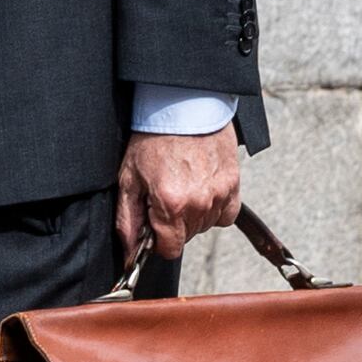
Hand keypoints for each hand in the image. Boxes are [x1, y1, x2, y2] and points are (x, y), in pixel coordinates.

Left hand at [120, 126, 243, 265]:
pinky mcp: (234, 185)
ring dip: (193, 214)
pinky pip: (226, 214)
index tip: (153, 224)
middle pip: (187, 237)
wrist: (183, 107)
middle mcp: (198, 203)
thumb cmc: (153, 139)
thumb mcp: (129, 178)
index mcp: (170, 204)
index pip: (170, 249)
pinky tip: (201, 189)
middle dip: (173, 223)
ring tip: (182, 186)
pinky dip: (214, 207)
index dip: (158, 241)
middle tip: (164, 195)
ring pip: (205, 225)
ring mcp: (219, 194)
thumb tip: (131, 253)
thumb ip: (128, 220)